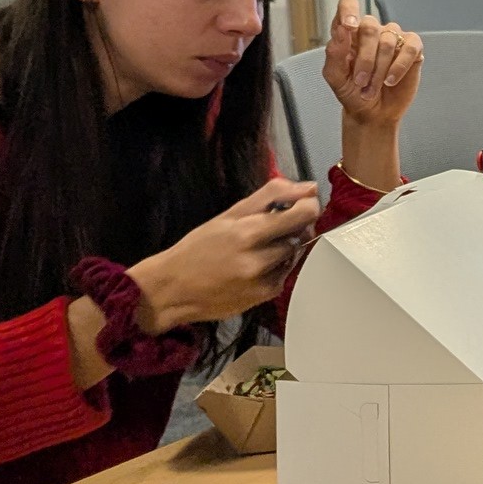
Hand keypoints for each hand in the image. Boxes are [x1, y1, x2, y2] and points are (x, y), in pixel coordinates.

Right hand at [128, 177, 323, 330]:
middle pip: (301, 234)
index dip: (309, 206)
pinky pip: (286, 273)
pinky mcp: (266, 296)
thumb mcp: (229, 215)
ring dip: (285, 247)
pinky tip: (255, 267)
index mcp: (247, 232)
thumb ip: (271, 196)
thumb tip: (310, 187)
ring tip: (258, 248)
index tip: (303, 203)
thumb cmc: (198, 247)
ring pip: (295, 253)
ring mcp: (264, 280)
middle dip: (293, 227)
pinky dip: (278, 267)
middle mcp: (259, 258)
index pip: (303, 214)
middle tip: (272, 227)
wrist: (172, 290)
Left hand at [323, 0, 421, 126]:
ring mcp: (393, 38)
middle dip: (364, 59)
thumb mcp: (335, 77)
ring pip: (388, 40)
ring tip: (373, 87)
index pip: (348, 5)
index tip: (349, 27)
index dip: (349, 10)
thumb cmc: (353, 93)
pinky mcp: (412, 49)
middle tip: (360, 81)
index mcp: (349, 33)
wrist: (373, 113)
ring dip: (379, 69)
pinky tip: (390, 80)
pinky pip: (409, 48)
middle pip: (369, 26)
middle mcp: (372, 31)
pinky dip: (399, 66)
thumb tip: (342, 29)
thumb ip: (334, 53)